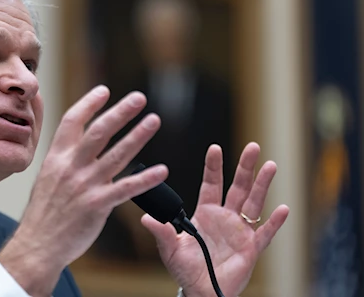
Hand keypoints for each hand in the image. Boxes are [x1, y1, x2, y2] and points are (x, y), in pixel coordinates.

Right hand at [0, 85, 167, 295]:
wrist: (38, 245)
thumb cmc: (43, 214)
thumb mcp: (47, 178)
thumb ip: (64, 160)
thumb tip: (79, 144)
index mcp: (56, 157)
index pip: (72, 121)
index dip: (89, 103)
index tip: (104, 91)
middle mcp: (70, 166)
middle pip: (99, 131)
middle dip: (120, 112)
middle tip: (139, 97)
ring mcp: (84, 185)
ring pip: (116, 154)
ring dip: (137, 135)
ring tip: (153, 120)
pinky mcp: (97, 205)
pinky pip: (126, 188)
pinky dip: (145, 178)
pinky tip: (162, 171)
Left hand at [142, 143, 289, 296]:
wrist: (201, 291)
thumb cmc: (186, 269)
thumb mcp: (170, 249)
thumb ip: (162, 232)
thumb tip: (146, 218)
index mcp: (206, 214)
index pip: (211, 184)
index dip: (213, 166)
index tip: (214, 148)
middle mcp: (225, 218)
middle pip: (237, 187)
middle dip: (244, 167)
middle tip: (252, 147)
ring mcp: (240, 231)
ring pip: (253, 203)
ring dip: (262, 185)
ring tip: (270, 166)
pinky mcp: (251, 248)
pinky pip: (265, 233)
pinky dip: (274, 222)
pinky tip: (283, 208)